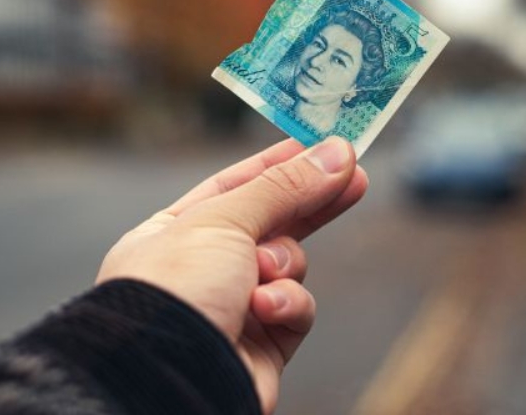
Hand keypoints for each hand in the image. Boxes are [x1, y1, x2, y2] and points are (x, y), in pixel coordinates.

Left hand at [96, 137, 367, 413]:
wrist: (168, 381)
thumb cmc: (174, 292)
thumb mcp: (224, 220)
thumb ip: (284, 187)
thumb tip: (337, 152)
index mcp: (176, 231)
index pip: (235, 185)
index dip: (279, 163)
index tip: (320, 144)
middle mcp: (205, 268)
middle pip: (273, 221)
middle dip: (313, 201)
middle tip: (357, 174)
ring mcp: (234, 306)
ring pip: (290, 265)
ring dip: (284, 264)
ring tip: (262, 275)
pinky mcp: (263, 344)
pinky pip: (295, 310)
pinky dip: (287, 305)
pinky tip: (266, 309)